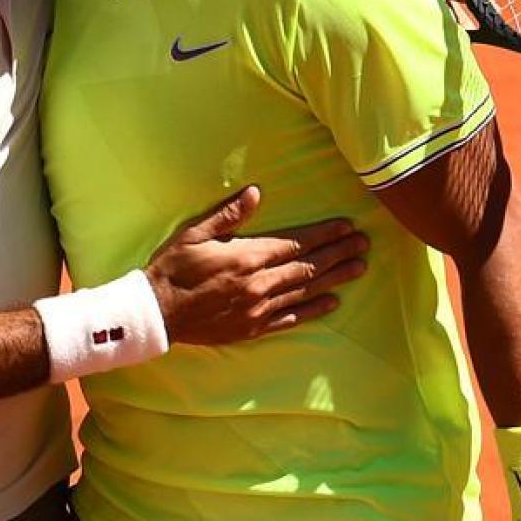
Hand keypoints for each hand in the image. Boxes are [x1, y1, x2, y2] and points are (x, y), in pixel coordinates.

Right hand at [145, 186, 368, 344]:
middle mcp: (259, 283)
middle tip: (364, 245)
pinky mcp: (253, 327)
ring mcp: (258, 308)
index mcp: (247, 256)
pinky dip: (313, 309)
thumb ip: (228, 215)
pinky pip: (291, 318)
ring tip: (358, 268)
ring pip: (304, 290)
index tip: (347, 227)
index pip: (296, 243)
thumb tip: (256, 193)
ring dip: (334, 279)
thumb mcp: (194, 233)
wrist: (156, 313)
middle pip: (307, 266)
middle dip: (338, 253)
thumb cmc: (172, 268)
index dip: (324, 234)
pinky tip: (332, 303)